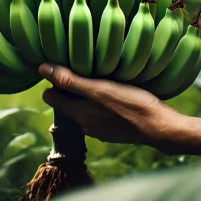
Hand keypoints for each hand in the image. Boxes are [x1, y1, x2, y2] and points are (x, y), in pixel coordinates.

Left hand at [38, 63, 189, 153]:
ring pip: (83, 110)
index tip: (66, 68)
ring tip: (102, 82)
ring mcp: (98, 131)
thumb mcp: (99, 88)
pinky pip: (99, 117)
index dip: (54, 82)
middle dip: (70, 89)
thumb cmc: (131, 104)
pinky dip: (102, 107)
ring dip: (88, 98)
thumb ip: (70, 80)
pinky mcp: (113, 133)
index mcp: (77, 112)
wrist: (158, 127)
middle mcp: (84, 124)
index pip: (50, 97)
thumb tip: (42, 68)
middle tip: (86, 71)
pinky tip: (116, 98)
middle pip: (66, 104)